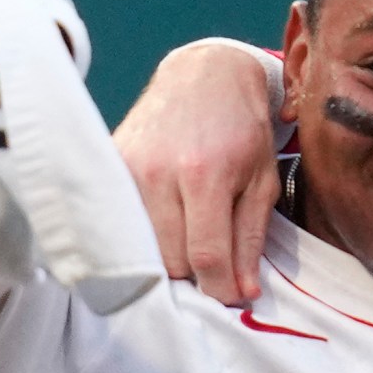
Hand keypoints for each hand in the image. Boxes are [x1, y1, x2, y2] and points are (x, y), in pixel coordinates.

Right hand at [112, 43, 278, 304]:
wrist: (204, 75)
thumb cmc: (242, 127)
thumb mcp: (262, 180)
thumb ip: (250, 238)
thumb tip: (243, 292)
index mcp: (205, 175)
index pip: (206, 257)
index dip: (220, 289)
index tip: (231, 297)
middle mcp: (159, 173)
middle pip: (169, 260)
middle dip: (194, 277)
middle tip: (212, 269)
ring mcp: (127, 168)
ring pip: (142, 248)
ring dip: (166, 259)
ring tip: (189, 246)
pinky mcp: (110, 164)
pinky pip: (122, 222)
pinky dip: (142, 236)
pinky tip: (164, 227)